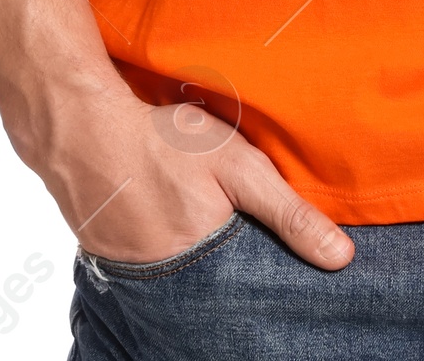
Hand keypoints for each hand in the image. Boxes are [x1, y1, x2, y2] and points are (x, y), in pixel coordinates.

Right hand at [27, 87, 353, 269]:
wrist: (82, 131)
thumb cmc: (164, 143)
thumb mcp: (238, 167)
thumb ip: (289, 213)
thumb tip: (342, 258)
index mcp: (211, 266)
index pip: (256, 292)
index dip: (273, 278)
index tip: (293, 276)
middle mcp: (175, 285)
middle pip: (221, 289)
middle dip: (237, 273)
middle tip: (236, 233)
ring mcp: (140, 279)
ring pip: (188, 281)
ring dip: (202, 264)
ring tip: (205, 230)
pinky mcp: (115, 264)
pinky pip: (155, 271)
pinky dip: (169, 255)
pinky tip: (170, 225)